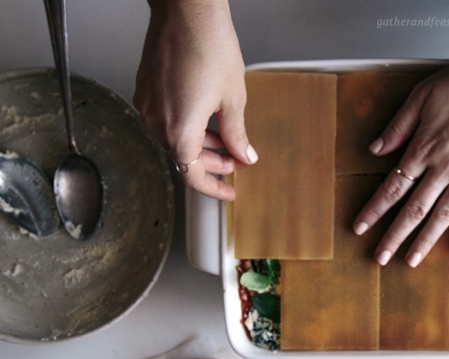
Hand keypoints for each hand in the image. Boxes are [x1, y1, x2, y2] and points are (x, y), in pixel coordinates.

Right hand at [133, 0, 256, 199]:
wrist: (186, 10)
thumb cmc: (210, 45)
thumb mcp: (233, 98)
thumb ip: (236, 134)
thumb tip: (243, 155)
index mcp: (179, 130)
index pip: (192, 175)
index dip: (212, 188)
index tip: (228, 192)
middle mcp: (156, 120)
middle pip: (183, 157)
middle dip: (211, 164)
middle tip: (234, 163)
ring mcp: (148, 103)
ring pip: (174, 138)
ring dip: (200, 145)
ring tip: (225, 140)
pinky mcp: (146, 88)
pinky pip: (166, 119)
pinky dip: (187, 126)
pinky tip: (206, 119)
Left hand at [352, 57, 448, 267]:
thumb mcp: (422, 96)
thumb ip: (398, 126)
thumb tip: (375, 149)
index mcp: (423, 149)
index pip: (392, 187)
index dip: (374, 210)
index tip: (360, 228)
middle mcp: (444, 168)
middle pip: (414, 209)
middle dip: (394, 236)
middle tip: (380, 257)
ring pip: (444, 215)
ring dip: (425, 240)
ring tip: (411, 261)